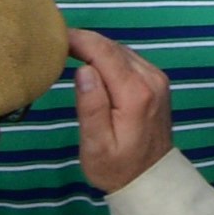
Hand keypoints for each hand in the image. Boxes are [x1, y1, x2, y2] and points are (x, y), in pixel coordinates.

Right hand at [70, 32, 178, 193]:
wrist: (151, 178)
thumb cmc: (116, 167)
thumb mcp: (96, 145)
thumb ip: (91, 107)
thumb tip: (84, 70)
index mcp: (136, 93)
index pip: (106, 53)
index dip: (81, 40)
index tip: (56, 36)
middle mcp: (151, 79)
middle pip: (114, 49)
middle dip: (86, 41)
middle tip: (56, 40)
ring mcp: (157, 79)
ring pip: (123, 52)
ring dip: (97, 48)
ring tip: (68, 48)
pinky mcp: (156, 83)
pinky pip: (130, 60)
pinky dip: (109, 57)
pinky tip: (92, 62)